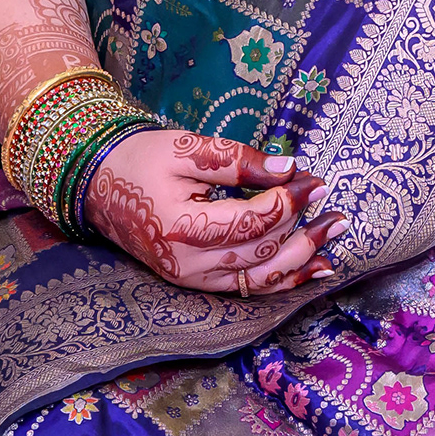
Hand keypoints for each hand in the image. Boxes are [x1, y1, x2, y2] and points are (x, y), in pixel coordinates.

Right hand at [81, 131, 334, 296]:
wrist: (99, 185)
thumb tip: (288, 168)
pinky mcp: (196, 282)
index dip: (288, 202)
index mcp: (181, 225)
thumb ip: (237, 160)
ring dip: (302, 259)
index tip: (314, 180)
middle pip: (260, 254)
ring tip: (335, 235)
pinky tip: (314, 268)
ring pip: (259, 279)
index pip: (250, 222)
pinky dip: (284, 280)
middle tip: (334, 206)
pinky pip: (247, 287)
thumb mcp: (187, 147)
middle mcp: (187, 263)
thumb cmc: (142, 159)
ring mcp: (191, 278)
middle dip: (303, 230)